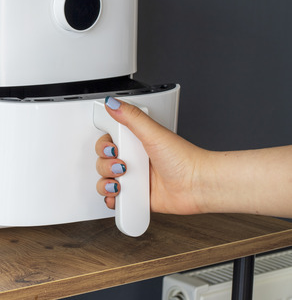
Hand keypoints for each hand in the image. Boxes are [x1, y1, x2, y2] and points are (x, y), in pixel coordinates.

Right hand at [95, 97, 205, 214]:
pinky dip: (112, 199)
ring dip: (106, 183)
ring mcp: (135, 179)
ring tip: (121, 182)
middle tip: (121, 165)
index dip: (104, 146)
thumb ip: (131, 116)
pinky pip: (116, 199)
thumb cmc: (185, 159)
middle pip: (103, 162)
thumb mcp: (154, 133)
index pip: (108, 142)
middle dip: (105, 165)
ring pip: (105, 180)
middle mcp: (134, 160)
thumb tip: (112, 102)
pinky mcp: (137, 197)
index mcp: (136, 142)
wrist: (199, 186)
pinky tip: (119, 195)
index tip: (113, 148)